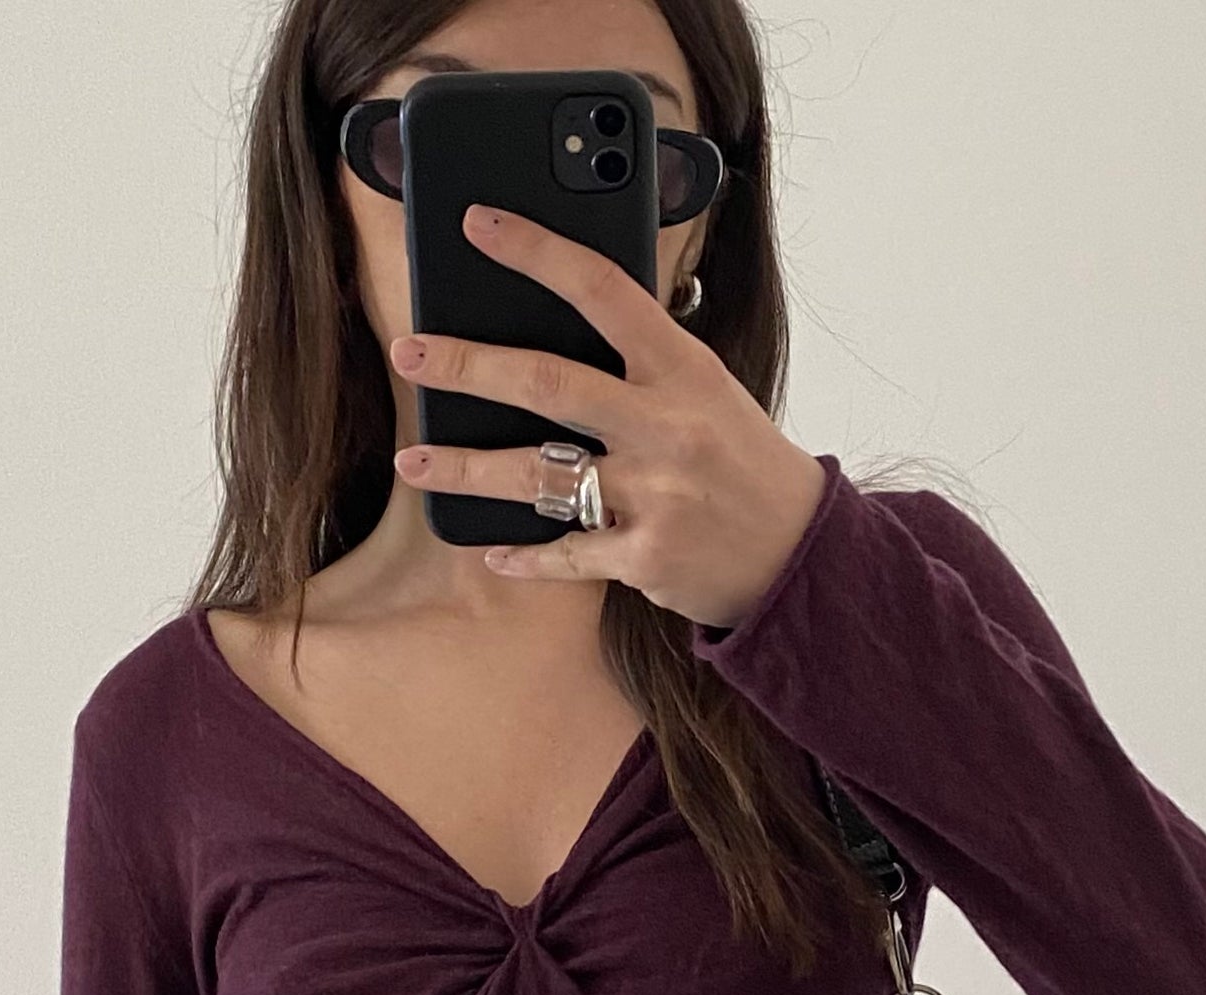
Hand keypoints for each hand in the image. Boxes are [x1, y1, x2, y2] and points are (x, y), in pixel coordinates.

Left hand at [387, 202, 829, 631]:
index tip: (480, 225)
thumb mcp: (704, 390)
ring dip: (465, 469)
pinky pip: (564, 554)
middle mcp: (665, 425)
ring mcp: (653, 494)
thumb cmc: (738, 458)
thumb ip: (641, 361)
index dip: (537, 252)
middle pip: (547, 383)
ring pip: (537, 476)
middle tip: (409, 352)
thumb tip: (560, 325)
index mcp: (680, 368)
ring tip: (414, 460)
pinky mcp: (644, 556)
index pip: (603, 290)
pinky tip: (489, 547)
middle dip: (468, 365)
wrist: (796, 550)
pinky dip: (524, 555)